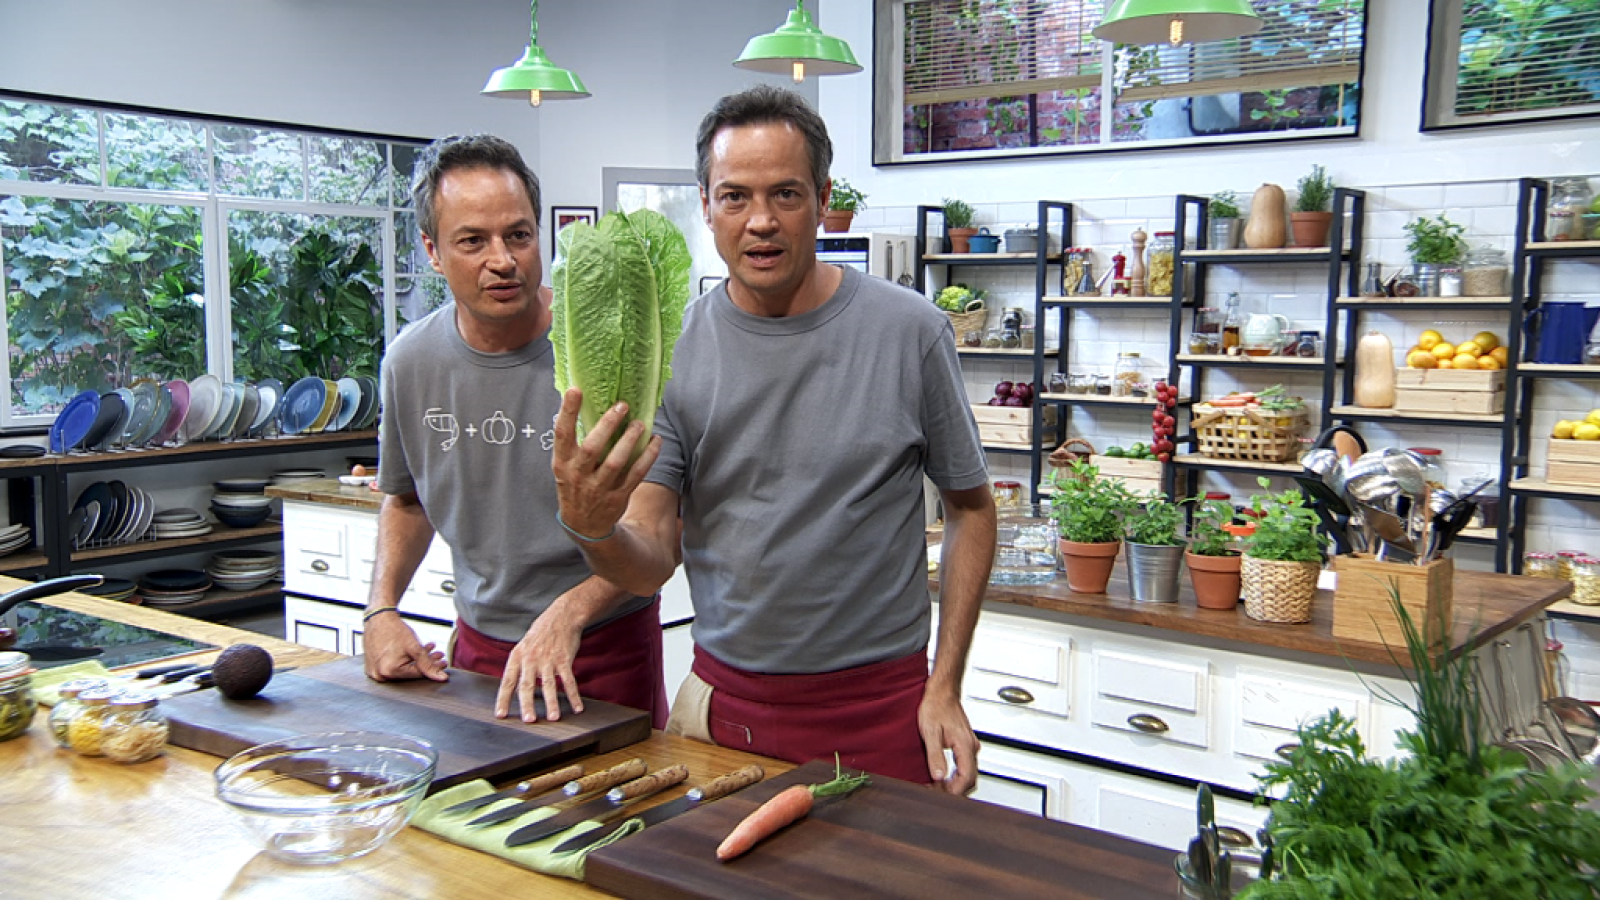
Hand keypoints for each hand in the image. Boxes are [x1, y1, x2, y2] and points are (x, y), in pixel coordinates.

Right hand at [362, 612, 447, 681]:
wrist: (378, 618)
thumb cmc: (394, 630)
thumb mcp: (414, 647)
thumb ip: (428, 664)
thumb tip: (442, 678)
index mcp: (389, 672)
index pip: (417, 674)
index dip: (433, 668)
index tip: (444, 663)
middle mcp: (380, 675)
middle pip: (410, 672)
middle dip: (426, 663)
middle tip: (439, 655)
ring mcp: (374, 672)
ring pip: (403, 669)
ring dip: (418, 660)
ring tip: (430, 649)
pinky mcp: (373, 666)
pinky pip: (393, 666)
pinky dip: (405, 660)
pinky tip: (417, 651)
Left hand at [496, 602, 584, 722]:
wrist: (562, 616)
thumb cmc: (541, 634)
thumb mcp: (524, 647)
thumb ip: (519, 668)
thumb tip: (514, 691)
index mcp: (517, 657)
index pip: (507, 682)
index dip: (503, 699)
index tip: (500, 715)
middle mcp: (531, 659)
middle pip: (527, 685)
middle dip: (527, 705)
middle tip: (529, 721)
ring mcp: (548, 659)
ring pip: (549, 685)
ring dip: (552, 703)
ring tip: (553, 718)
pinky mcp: (565, 659)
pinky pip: (569, 680)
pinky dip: (573, 695)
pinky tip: (577, 707)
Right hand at [550, 388, 660, 541]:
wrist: (583, 525)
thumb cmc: (574, 484)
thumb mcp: (564, 466)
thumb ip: (574, 442)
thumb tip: (588, 404)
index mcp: (562, 463)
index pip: (562, 434)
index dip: (568, 411)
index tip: (576, 390)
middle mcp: (578, 475)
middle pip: (592, 447)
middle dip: (607, 425)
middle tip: (622, 406)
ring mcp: (598, 488)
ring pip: (616, 462)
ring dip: (630, 440)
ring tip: (639, 423)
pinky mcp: (618, 497)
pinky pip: (636, 474)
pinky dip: (647, 457)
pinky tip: (655, 441)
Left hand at [918, 687, 978, 794]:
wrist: (942, 692)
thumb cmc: (936, 706)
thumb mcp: (930, 732)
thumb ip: (935, 755)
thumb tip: (938, 776)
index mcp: (965, 745)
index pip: (966, 777)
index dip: (954, 791)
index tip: (939, 795)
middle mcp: (971, 747)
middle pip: (970, 779)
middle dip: (954, 790)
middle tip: (934, 792)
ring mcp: (970, 746)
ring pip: (968, 773)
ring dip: (954, 784)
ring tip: (935, 785)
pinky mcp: (965, 744)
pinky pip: (964, 765)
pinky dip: (954, 775)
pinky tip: (941, 775)